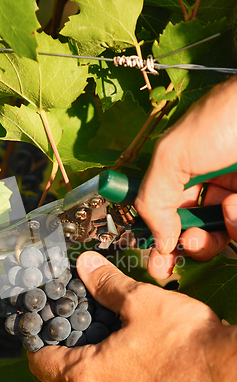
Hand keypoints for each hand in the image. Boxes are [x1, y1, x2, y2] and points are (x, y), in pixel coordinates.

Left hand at [28, 252, 236, 381]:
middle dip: (72, 355)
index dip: (36, 344)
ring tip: (119, 345)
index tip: (41, 330)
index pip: (41, 365)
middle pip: (69, 381)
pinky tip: (147, 367)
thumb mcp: (141, 302)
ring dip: (100, 373)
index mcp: (88, 376)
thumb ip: (107, 284)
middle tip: (85, 330)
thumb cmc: (186, 344)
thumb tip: (86, 265)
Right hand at [135, 76, 236, 278]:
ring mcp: (234, 193)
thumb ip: (153, 198)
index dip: (159, 237)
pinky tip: (235, 207)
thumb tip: (158, 239)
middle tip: (179, 252)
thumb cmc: (225, 118)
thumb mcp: (173, 155)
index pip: (164, 210)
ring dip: (213, 236)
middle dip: (185, 244)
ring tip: (221, 215)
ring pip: (221, 234)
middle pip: (192, 228)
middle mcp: (209, 183)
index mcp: (181, 170)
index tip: (157, 262)